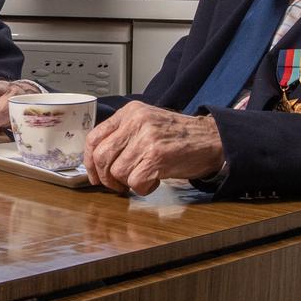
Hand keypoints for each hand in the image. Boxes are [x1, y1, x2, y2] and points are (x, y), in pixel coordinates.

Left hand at [84, 102, 223, 195]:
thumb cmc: (179, 136)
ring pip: (117, 172)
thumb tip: (97, 160)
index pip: (94, 137)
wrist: (212, 139)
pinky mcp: (157, 156)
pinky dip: (143, 188)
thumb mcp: (147, 123)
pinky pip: (135, 182)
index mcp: (130, 112)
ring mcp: (147, 138)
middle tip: (117, 185)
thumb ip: (123, 134)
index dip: (88, 161)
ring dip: (128, 183)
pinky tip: (154, 181)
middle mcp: (136, 121)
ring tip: (144, 178)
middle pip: (101, 156)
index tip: (94, 175)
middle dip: (105, 178)